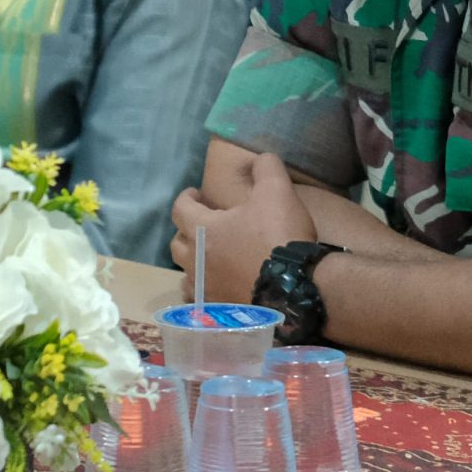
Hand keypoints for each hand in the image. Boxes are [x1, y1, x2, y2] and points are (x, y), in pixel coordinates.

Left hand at [169, 151, 316, 300]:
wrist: (295, 290)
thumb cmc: (279, 237)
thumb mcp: (277, 191)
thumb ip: (266, 168)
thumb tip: (260, 159)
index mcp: (204, 230)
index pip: (180, 208)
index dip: (186, 197)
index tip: (195, 194)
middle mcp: (197, 261)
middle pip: (176, 244)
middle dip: (186, 231)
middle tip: (203, 224)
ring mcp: (206, 290)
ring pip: (186, 274)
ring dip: (193, 263)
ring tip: (209, 257)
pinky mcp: (219, 312)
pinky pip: (200, 301)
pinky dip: (205, 290)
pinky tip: (219, 287)